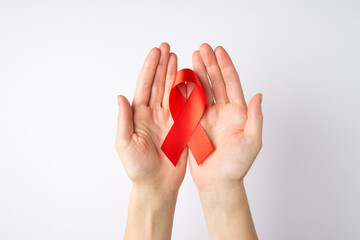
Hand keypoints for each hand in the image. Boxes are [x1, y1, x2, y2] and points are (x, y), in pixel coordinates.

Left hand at [115, 42, 186, 191]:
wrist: (157, 185)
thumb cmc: (138, 168)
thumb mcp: (125, 144)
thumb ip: (124, 120)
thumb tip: (120, 96)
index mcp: (139, 116)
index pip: (144, 86)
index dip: (150, 68)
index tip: (155, 52)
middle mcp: (154, 114)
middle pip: (159, 84)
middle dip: (162, 65)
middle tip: (167, 48)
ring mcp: (169, 119)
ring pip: (172, 92)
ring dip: (174, 74)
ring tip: (177, 57)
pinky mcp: (182, 127)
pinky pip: (186, 106)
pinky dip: (189, 92)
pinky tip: (190, 78)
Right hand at [189, 43, 262, 190]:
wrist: (218, 182)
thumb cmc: (237, 165)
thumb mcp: (252, 141)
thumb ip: (255, 118)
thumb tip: (258, 96)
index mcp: (237, 112)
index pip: (232, 83)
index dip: (225, 66)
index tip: (219, 51)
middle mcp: (222, 111)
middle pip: (216, 82)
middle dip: (209, 64)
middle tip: (202, 48)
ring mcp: (207, 117)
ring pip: (202, 90)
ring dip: (197, 73)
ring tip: (192, 58)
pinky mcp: (194, 124)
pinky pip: (189, 104)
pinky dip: (185, 91)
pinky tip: (181, 78)